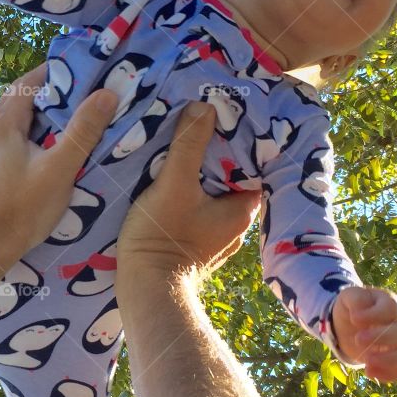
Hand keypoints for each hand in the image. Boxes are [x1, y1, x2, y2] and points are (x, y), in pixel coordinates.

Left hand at [0, 65, 117, 266]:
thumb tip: (106, 94)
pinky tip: (43, 145)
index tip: (84, 75)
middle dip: (49, 93)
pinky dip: (25, 130)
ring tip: (67, 119)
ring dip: (37, 113)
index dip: (57, 74)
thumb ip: (83, 130)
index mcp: (2, 122)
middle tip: (81, 96)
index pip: (29, 81)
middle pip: (19, 96)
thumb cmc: (24, 209)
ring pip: (11, 115)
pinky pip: (5, 133)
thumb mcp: (60, 168)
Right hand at [118, 102, 261, 282]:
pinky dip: (189, 195)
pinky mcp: (196, 246)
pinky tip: (169, 182)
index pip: (251, 163)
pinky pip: (198, 211)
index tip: (220, 117)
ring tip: (180, 149)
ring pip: (212, 195)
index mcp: (243, 208)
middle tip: (196, 126)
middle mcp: (237, 225)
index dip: (237, 139)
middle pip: (230, 177)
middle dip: (214, 155)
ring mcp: (217, 238)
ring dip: (199, 176)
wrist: (145, 290)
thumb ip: (188, 144)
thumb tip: (204, 106)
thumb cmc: (163, 237)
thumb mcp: (174, 183)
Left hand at [329, 286, 396, 382]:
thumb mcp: (349, 297)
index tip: (354, 319)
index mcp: (391, 305)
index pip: (392, 309)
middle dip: (381, 337)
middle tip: (358, 339)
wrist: (350, 327)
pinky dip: (387, 375)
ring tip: (367, 361)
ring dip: (389, 360)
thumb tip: (359, 313)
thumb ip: (355, 298)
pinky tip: (368, 372)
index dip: (374, 315)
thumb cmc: (353, 309)